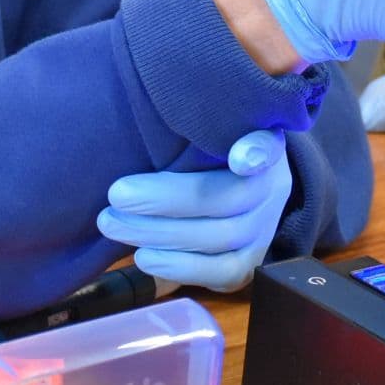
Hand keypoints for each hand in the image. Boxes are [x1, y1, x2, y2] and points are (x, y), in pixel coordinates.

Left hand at [95, 130, 290, 291]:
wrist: (237, 201)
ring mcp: (264, 229)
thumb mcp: (207, 134)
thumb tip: (144, 112)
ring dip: (160, 233)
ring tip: (113, 223)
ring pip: (220, 236)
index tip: (238, 157)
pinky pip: (222, 272)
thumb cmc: (207, 158)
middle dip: (166, 198)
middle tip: (116, 194)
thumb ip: (189, 130)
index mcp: (263, 146)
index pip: (267, 145)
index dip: (255, 151)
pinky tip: (143, 257)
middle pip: (227, 197)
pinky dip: (181, 267)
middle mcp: (271, 188)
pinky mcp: (250, 263)